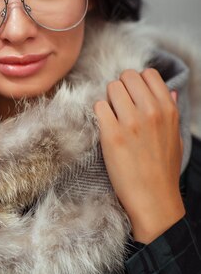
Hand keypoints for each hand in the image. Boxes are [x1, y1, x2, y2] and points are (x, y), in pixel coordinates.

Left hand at [93, 68, 184, 243]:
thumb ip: (171, 111)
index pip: (148, 74)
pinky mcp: (111, 134)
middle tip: (118, 108)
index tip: (132, 97)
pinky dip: (98, 114)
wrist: (153, 198)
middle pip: (126, 77)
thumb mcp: (175, 137)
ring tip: (112, 119)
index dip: (136, 83)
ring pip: (110, 88)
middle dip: (120, 89)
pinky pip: (98, 106)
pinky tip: (104, 128)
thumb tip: (170, 92)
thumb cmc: (163, 169)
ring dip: (108, 100)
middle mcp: (151, 111)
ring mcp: (131, 121)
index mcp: (168, 109)